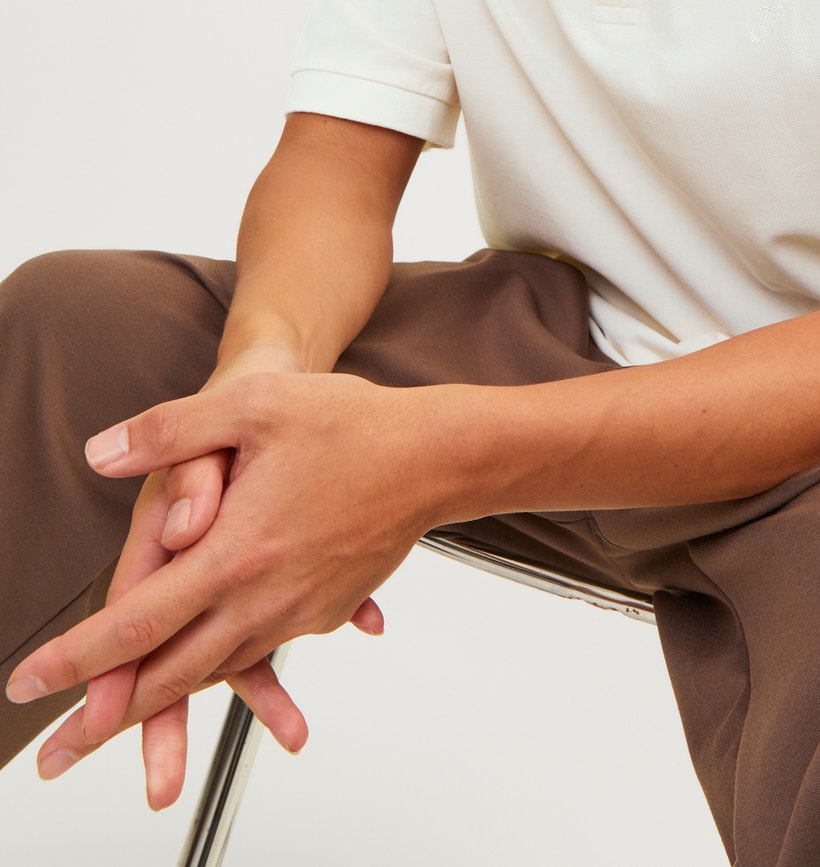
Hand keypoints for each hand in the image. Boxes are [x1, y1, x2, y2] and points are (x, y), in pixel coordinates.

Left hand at [26, 352, 390, 808]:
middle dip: (106, 722)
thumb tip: (101, 453)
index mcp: (236, 554)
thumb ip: (170, 430)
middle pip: (171, 677)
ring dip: (163, 704)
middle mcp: (264, 598)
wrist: (438, 456)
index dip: (76, 659)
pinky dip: (224, 670)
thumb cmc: (352, 424)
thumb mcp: (252, 405)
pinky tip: (213, 670)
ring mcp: (297, 611)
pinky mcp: (323, 609)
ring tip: (122, 728)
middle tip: (60, 755)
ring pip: (216, 672)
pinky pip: (260, 649)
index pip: (136, 624)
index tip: (29, 684)